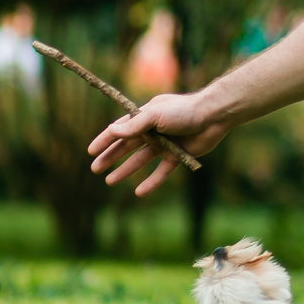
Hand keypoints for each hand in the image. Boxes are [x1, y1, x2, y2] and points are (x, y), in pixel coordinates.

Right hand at [88, 93, 223, 194]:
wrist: (213, 116)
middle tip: (95, 169)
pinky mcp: (177, 155)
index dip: (105, 140)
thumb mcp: (155, 115)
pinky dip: (151, 182)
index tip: (90, 151)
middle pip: (127, 146)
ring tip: (110, 181)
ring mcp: (165, 144)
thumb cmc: (184, 111)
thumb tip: (112, 131)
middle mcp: (153, 130)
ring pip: (141, 160)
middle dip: (110, 157)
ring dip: (125, 170)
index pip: (119, 129)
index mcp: (145, 116)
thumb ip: (134, 125)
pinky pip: (161, 172)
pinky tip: (138, 192)